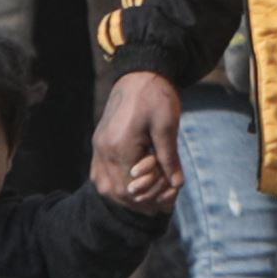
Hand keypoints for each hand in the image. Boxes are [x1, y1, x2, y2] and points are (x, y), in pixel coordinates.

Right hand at [92, 68, 182, 207]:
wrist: (140, 72)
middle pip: (114, 191)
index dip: (149, 199)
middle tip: (158, 205)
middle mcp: (104, 149)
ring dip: (124, 195)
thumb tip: (177, 184)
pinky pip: (100, 172)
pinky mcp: (101, 141)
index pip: (130, 188)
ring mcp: (99, 145)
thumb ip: (169, 158)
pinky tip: (132, 184)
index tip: (167, 202)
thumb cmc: (157, 96)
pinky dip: (114, 183)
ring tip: (147, 197)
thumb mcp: (168, 126)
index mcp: (120, 146)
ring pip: (104, 184)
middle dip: (136, 201)